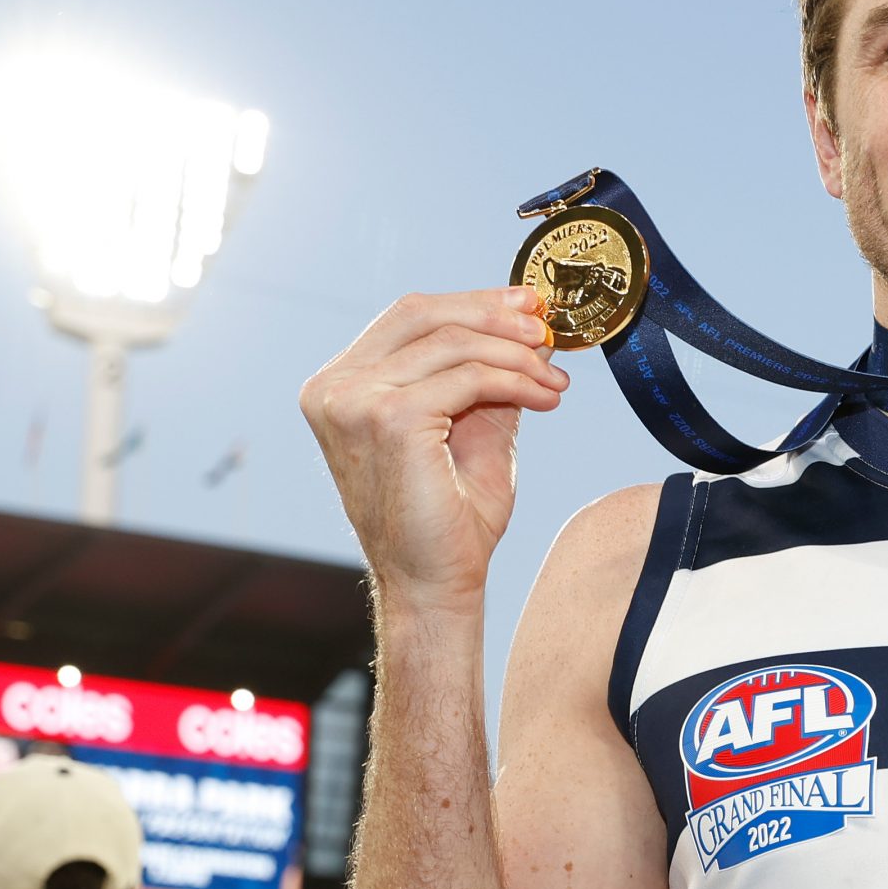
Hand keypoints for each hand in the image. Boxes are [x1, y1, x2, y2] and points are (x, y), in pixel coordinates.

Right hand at [300, 287, 568, 617]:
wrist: (434, 585)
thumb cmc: (447, 520)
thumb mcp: (470, 428)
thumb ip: (487, 376)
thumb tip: (528, 328)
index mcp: (340, 385)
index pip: (409, 317)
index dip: (473, 303)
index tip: (527, 308)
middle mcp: (335, 387)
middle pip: (425, 313)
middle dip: (495, 315)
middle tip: (546, 329)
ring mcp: (354, 401)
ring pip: (454, 344)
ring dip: (516, 357)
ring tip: (553, 382)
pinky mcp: (389, 418)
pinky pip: (469, 377)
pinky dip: (514, 381)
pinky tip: (544, 399)